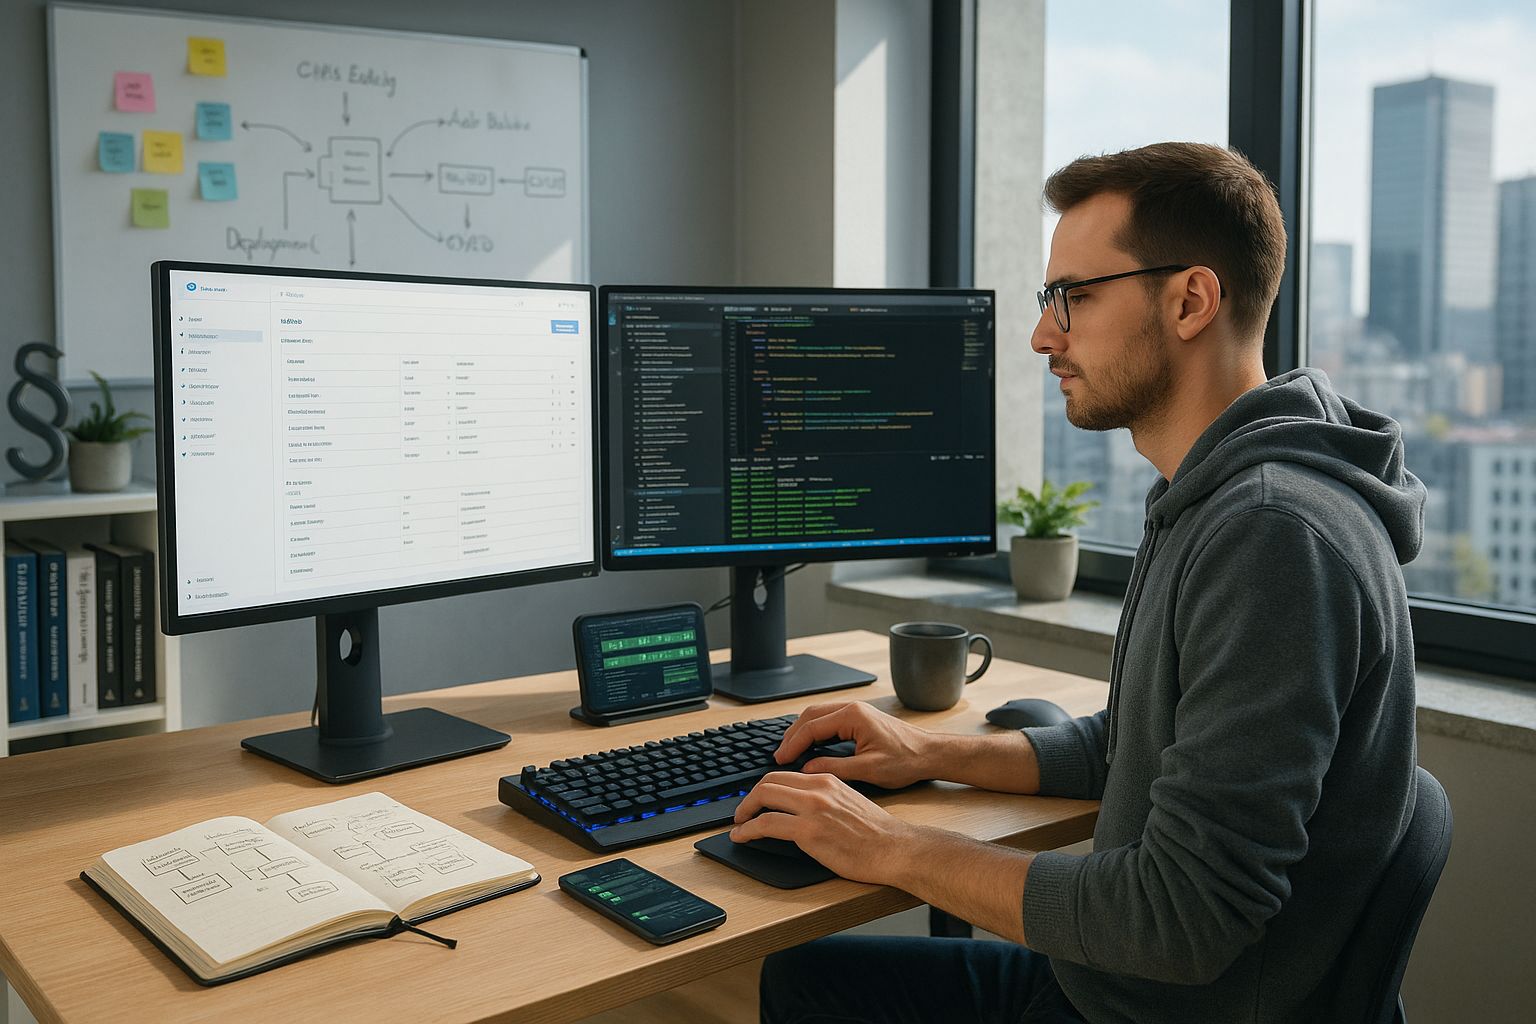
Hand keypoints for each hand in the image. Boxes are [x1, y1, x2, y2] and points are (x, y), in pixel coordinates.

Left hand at [731, 771, 915, 884]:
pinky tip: (743, 836)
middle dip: (749, 797)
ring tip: (738, 825)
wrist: (895, 848)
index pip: (784, 775)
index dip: (764, 788)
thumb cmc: (877, 833)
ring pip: (763, 797)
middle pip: (768, 781)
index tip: (756, 800)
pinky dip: (748, 829)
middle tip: (742, 812)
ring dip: (744, 811)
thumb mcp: (849, 802)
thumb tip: (801, 808)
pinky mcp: (808, 831)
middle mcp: (818, 788)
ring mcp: (812, 808)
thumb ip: (825, 799)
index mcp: (827, 780)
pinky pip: (766, 824)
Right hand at [776, 702, 933, 789]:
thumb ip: (835, 768)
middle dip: (792, 735)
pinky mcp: (858, 718)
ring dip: (801, 732)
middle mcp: (852, 708)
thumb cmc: (905, 760)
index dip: (793, 744)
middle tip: (780, 755)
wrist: (929, 753)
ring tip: (790, 752)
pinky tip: (809, 746)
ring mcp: (855, 711)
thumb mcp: (869, 770)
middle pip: (810, 716)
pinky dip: (814, 731)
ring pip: (818, 715)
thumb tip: (808, 769)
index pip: (812, 727)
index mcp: (853, 717)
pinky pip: (828, 719)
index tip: (781, 759)